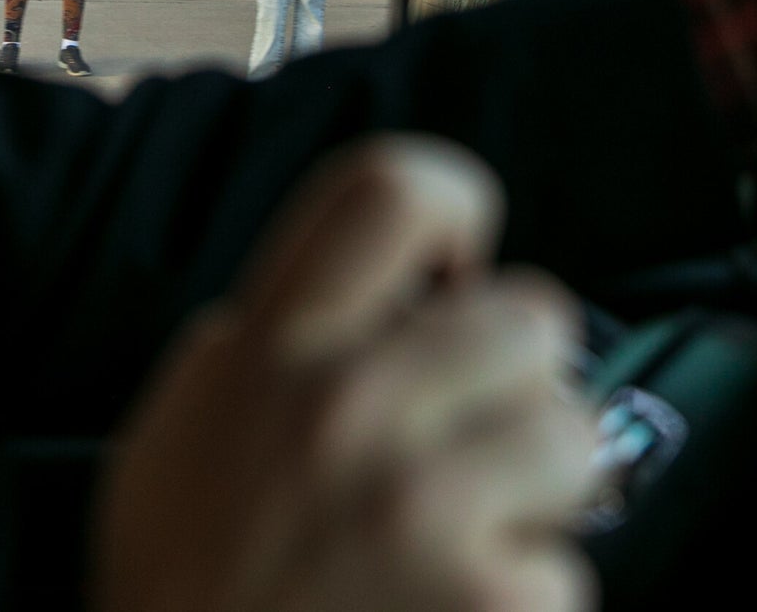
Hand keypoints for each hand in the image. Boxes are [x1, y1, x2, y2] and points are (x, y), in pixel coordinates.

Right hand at [93, 139, 595, 611]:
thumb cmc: (189, 599)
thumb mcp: (180, 438)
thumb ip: (263, 346)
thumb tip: (381, 288)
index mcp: (269, 351)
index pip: (393, 187)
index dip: (453, 216)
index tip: (451, 280)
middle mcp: (348, 407)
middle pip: (532, 313)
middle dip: (514, 385)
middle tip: (463, 450)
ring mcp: (426, 506)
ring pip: (577, 432)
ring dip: (540, 494)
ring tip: (466, 542)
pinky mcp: (497, 602)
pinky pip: (571, 567)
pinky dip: (527, 604)